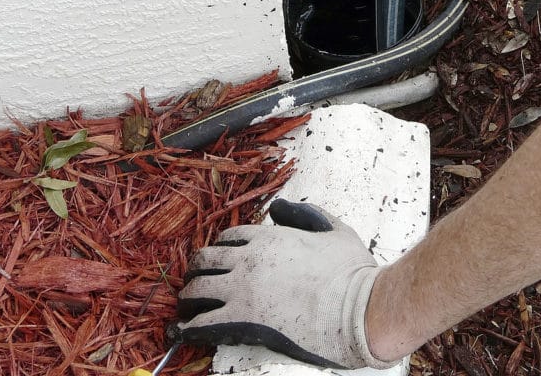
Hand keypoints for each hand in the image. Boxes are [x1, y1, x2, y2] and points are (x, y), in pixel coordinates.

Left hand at [172, 199, 396, 369]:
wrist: (356, 308)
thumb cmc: (350, 271)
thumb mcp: (332, 229)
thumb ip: (305, 213)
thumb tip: (280, 208)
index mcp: (268, 237)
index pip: (229, 237)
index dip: (220, 248)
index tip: (218, 259)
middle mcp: (248, 259)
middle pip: (206, 260)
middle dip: (198, 270)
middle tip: (195, 280)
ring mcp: (241, 290)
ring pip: (197, 290)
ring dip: (188, 297)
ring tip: (185, 307)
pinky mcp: (241, 321)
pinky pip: (202, 323)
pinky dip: (189, 327)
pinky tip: (184, 332)